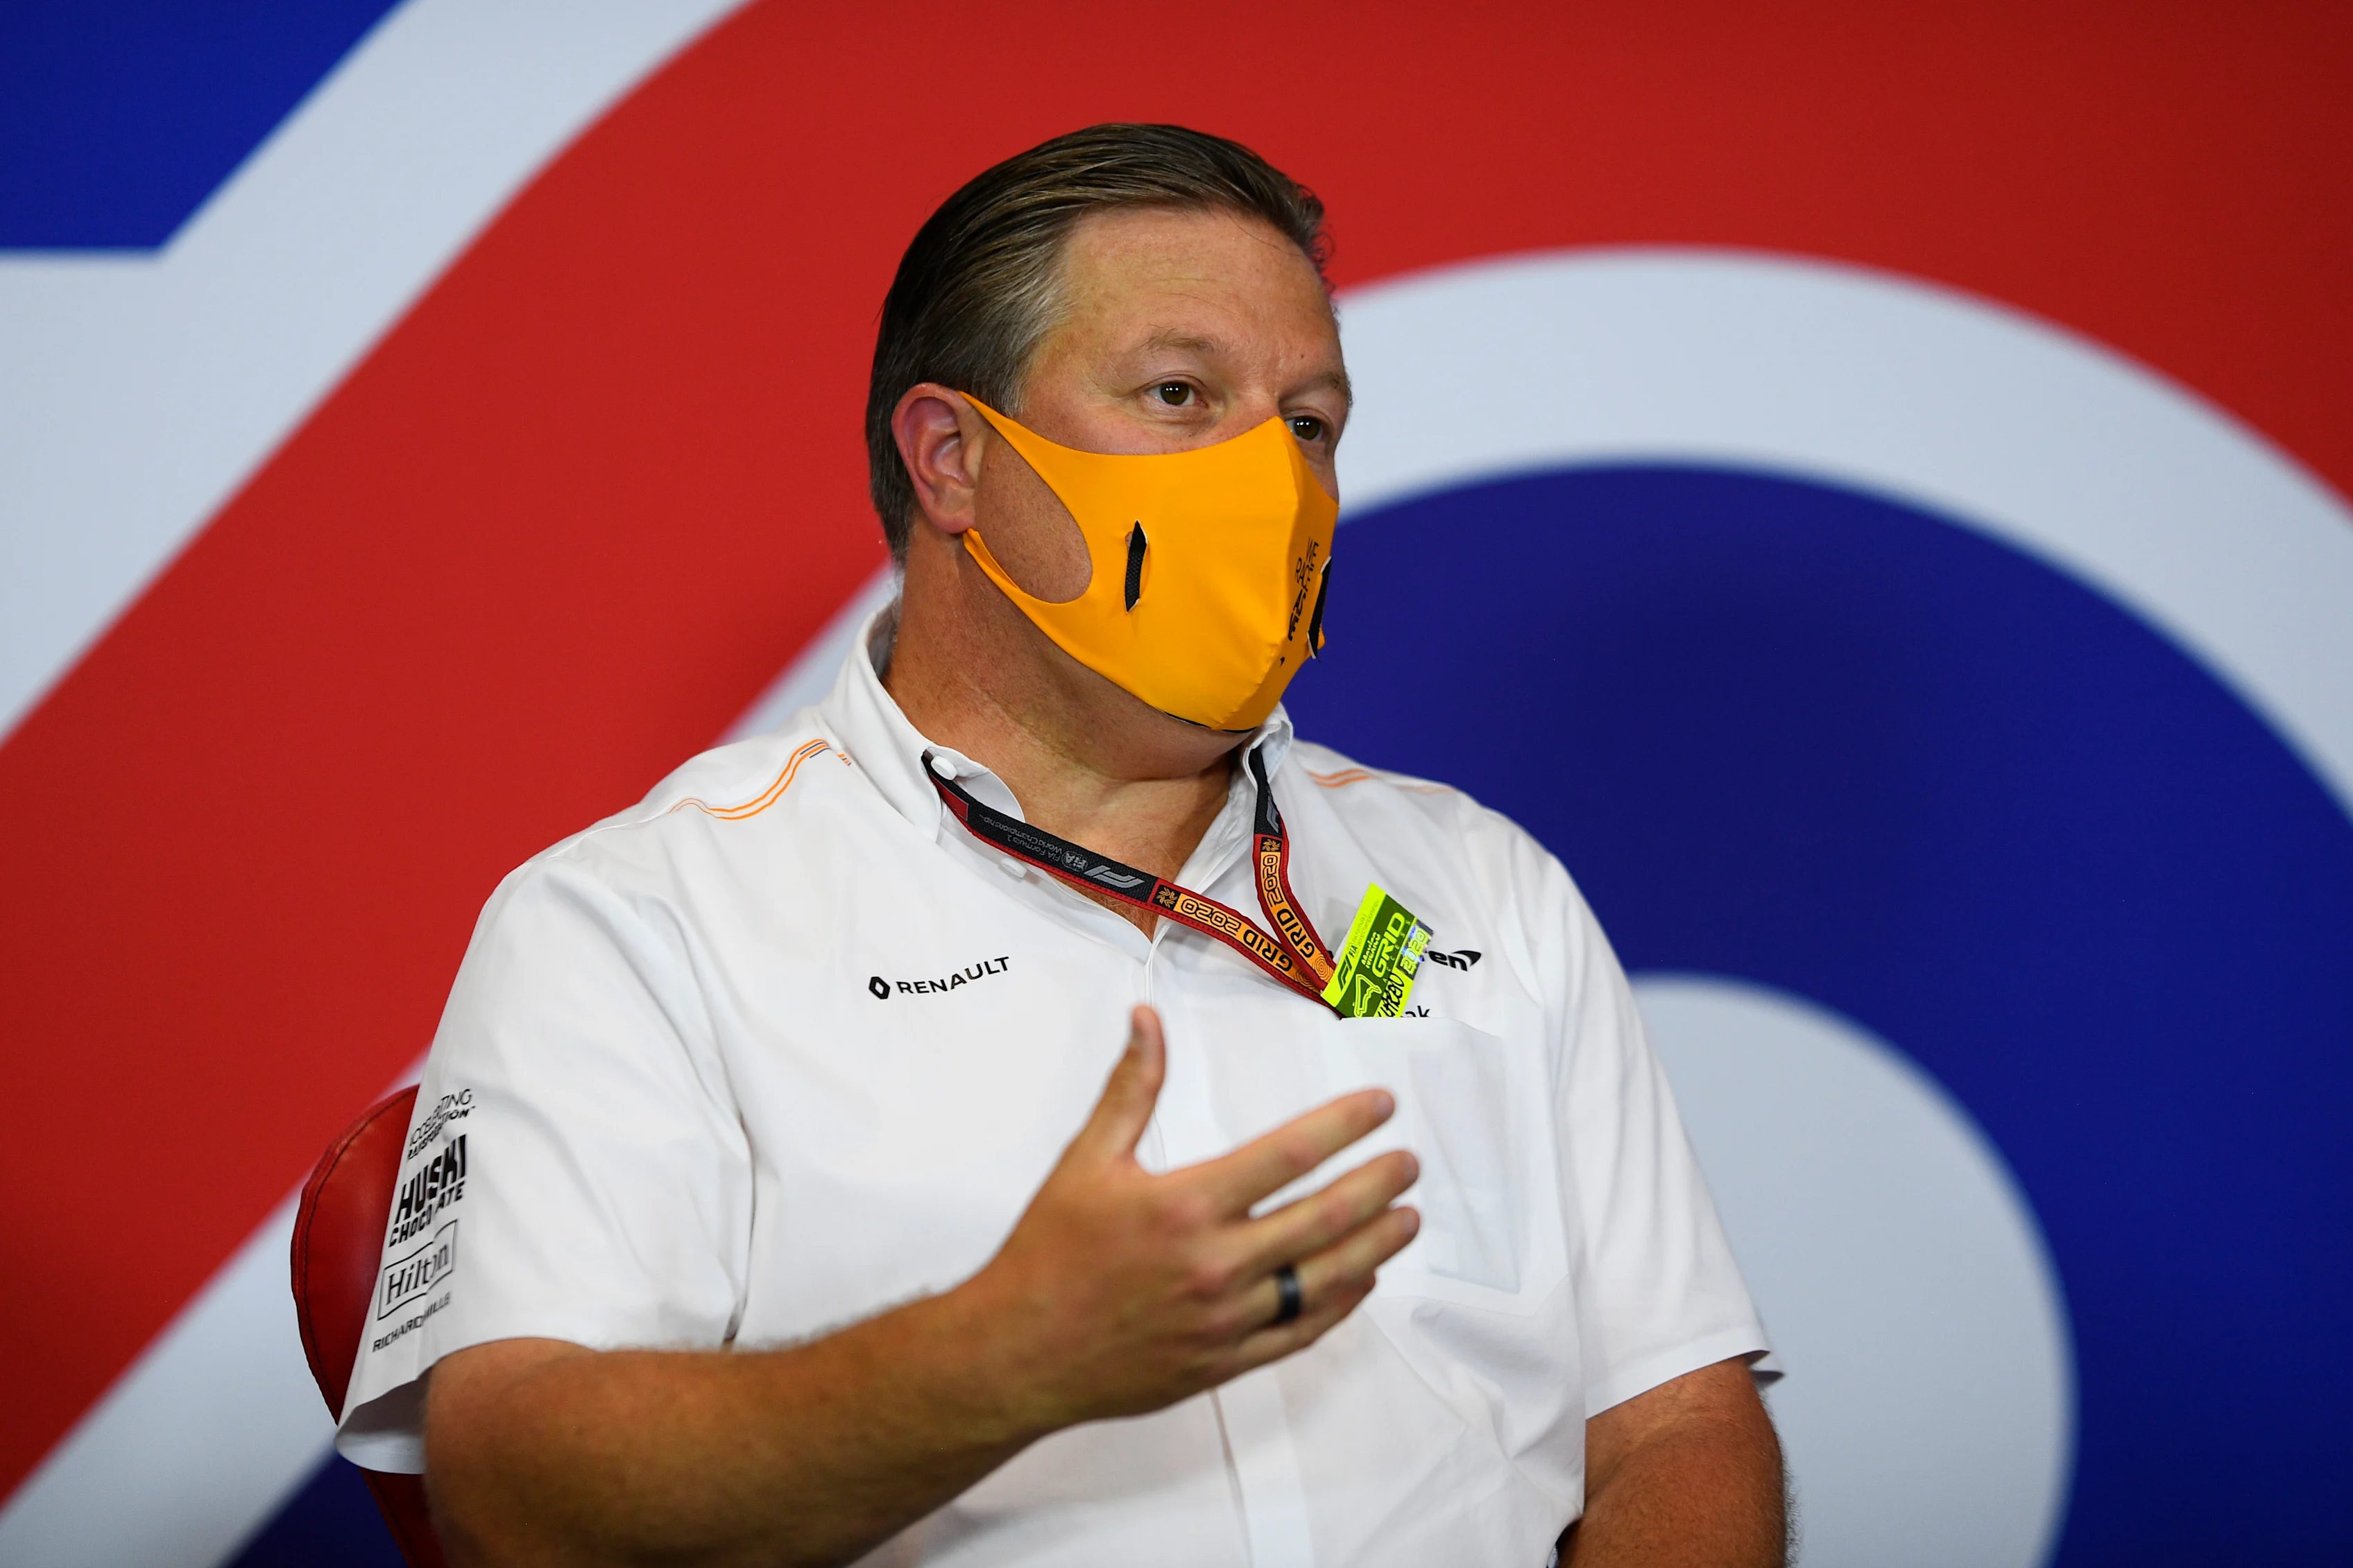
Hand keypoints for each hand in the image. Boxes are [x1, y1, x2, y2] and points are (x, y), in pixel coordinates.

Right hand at [962, 1005, 1419, 1434]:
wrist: (1017, 1352)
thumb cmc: (1047, 1257)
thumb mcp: (1085, 1160)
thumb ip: (1130, 1088)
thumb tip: (1147, 1021)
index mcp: (1185, 1205)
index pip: (1289, 1154)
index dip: (1344, 1125)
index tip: (1379, 1106)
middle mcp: (1214, 1264)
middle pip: (1325, 1217)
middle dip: (1379, 1184)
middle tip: (1408, 1161)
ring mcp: (1225, 1319)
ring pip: (1326, 1278)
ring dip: (1377, 1244)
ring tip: (1407, 1217)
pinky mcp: (1225, 1361)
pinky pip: (1301, 1331)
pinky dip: (1341, 1303)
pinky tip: (1360, 1279)